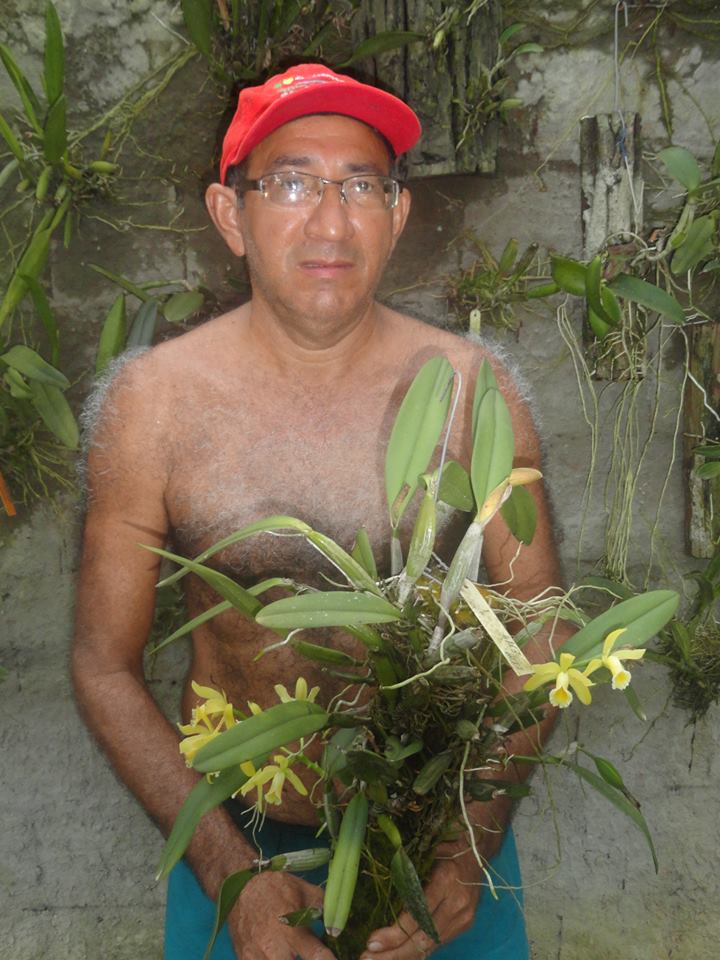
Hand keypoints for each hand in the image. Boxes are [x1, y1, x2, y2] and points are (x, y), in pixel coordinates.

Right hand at [230, 870, 334, 959]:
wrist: (240, 887)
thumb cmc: (275, 888)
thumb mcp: (304, 890)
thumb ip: (324, 907)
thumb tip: (338, 923)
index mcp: (293, 931)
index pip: (318, 957)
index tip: (335, 958)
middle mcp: (275, 949)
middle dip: (303, 958)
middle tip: (306, 952)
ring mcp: (257, 958)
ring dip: (289, 959)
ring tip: (291, 950)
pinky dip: (270, 959)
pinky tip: (277, 951)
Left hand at [358, 842, 486, 959]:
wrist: (475, 850)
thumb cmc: (443, 846)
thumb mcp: (424, 851)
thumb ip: (405, 871)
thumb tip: (375, 891)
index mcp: (446, 879)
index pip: (418, 914)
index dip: (395, 932)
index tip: (372, 941)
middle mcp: (457, 902)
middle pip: (423, 937)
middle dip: (394, 952)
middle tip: (368, 958)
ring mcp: (463, 916)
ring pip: (430, 945)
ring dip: (402, 956)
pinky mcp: (464, 924)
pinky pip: (437, 943)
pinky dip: (416, 952)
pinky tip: (398, 955)